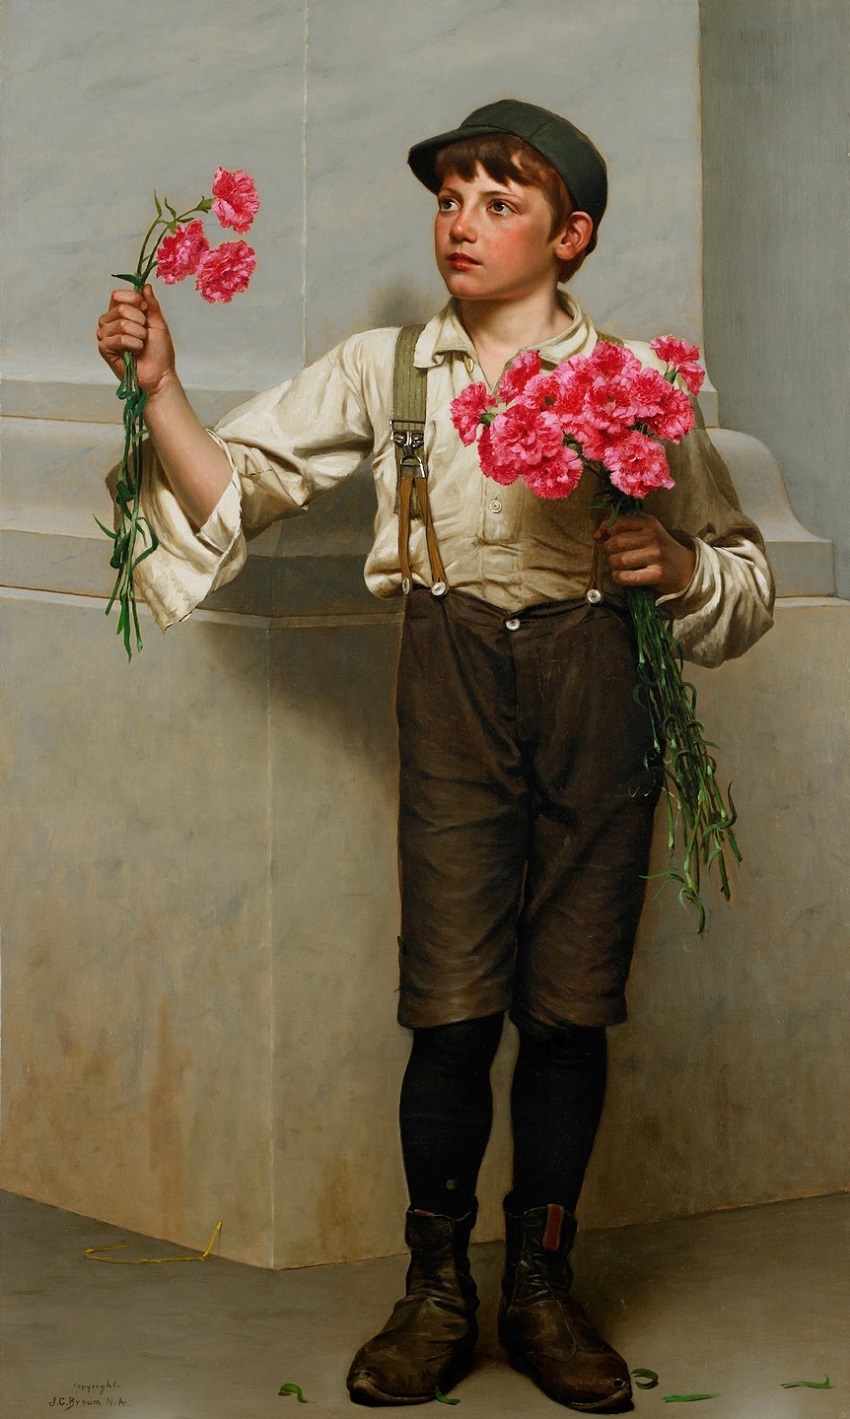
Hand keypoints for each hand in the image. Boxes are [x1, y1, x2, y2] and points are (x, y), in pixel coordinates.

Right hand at [96, 284, 175, 399]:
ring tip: (141, 345)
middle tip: (145, 334)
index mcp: (121, 315)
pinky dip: (132, 345)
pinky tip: (135, 353)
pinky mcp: (104, 349)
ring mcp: (106, 336)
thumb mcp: (159, 324)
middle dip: (139, 320)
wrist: (160, 376)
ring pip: (120, 323)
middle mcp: (111, 323)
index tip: (145, 309)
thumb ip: (151, 305)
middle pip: (119, 308)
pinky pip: (118, 338)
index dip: (132, 299)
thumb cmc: (160, 353)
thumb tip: (145, 286)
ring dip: (138, 335)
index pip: (117, 296)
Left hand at [594, 513, 695, 596]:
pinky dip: (618, 577)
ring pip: (619, 560)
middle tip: (613, 555)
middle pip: (616, 543)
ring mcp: (656, 555)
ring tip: (618, 566)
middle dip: (608, 551)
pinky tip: (622, 576)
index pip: (618, 523)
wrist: (685, 568)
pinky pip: (625, 576)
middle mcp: (653, 536)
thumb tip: (597, 535)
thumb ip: (621, 530)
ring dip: (613, 565)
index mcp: (649, 523)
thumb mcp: (645, 534)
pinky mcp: (656, 574)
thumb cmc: (659, 550)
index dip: (605, 531)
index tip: (601, 538)